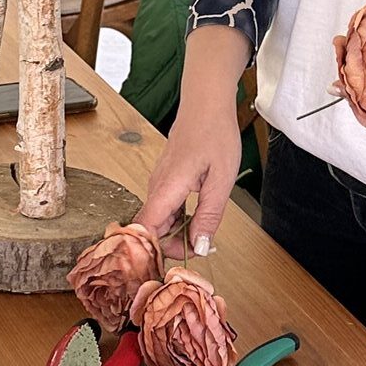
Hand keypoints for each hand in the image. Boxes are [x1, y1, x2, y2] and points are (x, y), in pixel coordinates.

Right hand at [135, 25, 249, 254]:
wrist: (206, 103)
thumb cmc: (214, 134)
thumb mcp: (220, 180)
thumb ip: (209, 216)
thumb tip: (200, 248)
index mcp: (166, 189)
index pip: (145, 229)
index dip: (154, 251)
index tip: (175, 262)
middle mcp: (156, 187)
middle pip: (151, 229)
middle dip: (170, 246)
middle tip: (200, 248)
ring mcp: (159, 182)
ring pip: (158, 219)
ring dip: (176, 233)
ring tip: (203, 233)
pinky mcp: (165, 179)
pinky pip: (164, 207)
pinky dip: (178, 218)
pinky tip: (197, 217)